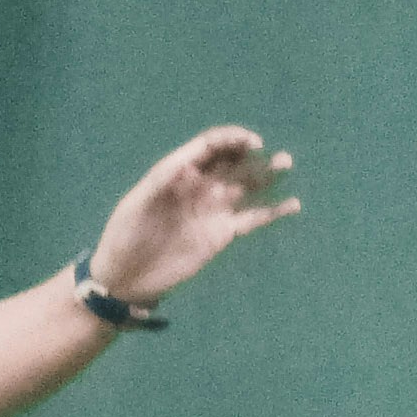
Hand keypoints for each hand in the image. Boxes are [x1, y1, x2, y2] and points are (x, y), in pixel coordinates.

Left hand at [85, 125, 297, 310]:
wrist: (127, 277)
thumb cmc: (124, 236)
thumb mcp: (136, 205)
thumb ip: (160, 184)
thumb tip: (185, 165)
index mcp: (178, 172)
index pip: (210, 147)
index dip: (231, 140)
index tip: (251, 143)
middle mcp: (199, 187)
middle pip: (232, 163)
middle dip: (254, 155)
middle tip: (278, 156)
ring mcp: (212, 210)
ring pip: (246, 186)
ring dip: (266, 175)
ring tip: (285, 164)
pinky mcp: (222, 235)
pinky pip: (252, 218)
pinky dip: (272, 212)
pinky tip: (292, 205)